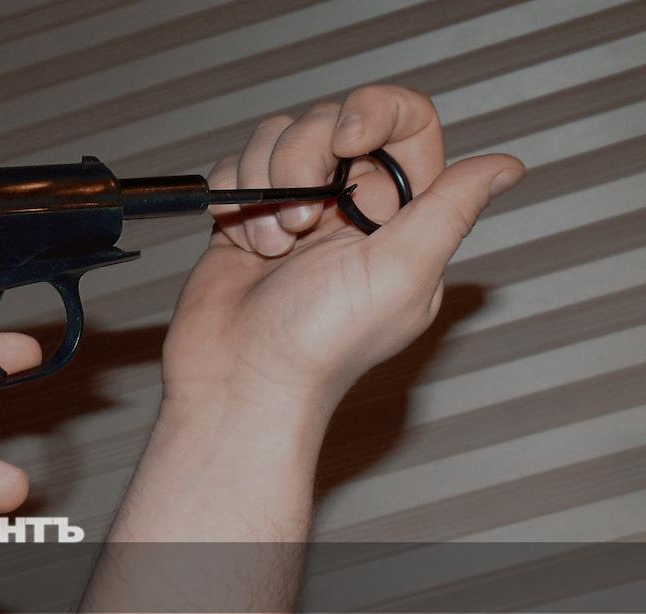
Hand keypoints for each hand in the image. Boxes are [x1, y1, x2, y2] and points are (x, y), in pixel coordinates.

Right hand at [163, 85, 524, 409]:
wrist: (241, 376)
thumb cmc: (322, 341)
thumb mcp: (404, 272)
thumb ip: (452, 209)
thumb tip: (506, 168)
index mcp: (400, 214)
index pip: (405, 121)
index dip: (375, 112)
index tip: (347, 142)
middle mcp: (347, 205)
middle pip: (329, 120)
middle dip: (303, 158)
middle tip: (302, 222)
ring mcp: (292, 208)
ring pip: (276, 137)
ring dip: (264, 184)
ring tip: (271, 246)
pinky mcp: (244, 217)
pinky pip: (234, 168)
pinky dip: (233, 198)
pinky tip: (243, 246)